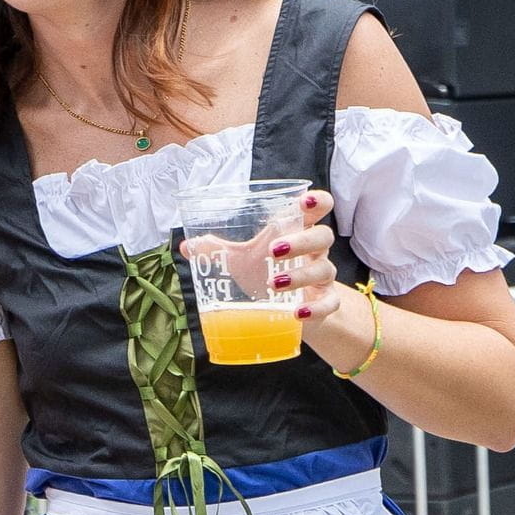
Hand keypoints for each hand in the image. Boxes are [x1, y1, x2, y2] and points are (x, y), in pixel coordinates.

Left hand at [179, 189, 339, 314]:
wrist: (291, 308)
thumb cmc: (266, 273)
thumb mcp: (241, 259)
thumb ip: (217, 250)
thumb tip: (185, 246)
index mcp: (296, 231)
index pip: (318, 208)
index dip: (317, 201)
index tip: (305, 201)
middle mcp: (315, 251)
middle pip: (323, 236)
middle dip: (301, 240)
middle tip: (273, 250)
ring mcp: (323, 276)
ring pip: (325, 269)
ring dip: (300, 275)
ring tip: (273, 283)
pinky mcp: (324, 301)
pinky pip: (330, 303)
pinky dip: (316, 308)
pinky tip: (298, 313)